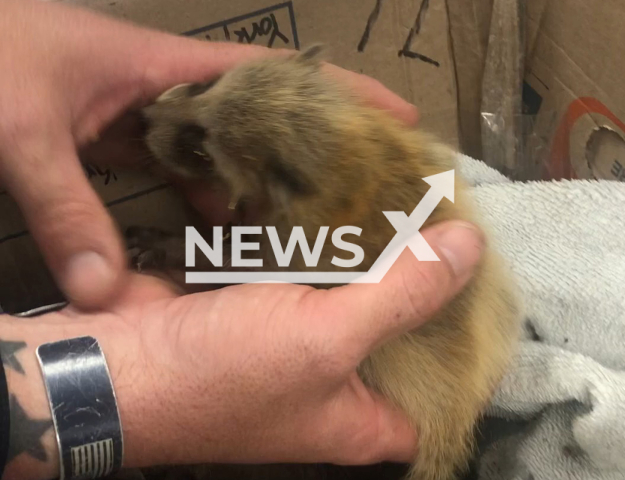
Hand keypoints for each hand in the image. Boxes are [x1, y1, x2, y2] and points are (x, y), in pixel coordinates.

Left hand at [0, 0, 418, 310]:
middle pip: (267, 119)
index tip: (397, 114)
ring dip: (265, 185)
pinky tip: (229, 237)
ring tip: (311, 226)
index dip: (340, 90)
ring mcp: (155, 116)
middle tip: (363, 192)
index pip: (276, 73)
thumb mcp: (22, 130)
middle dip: (315, 147)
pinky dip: (211, 199)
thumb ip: (64, 209)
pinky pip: (188, 170)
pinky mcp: (131, 137)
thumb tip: (101, 292)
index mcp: (170, 70)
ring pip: (230, 151)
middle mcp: (176, 92)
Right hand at [0, 222, 482, 479]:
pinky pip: (312, 269)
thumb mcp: (327, 339)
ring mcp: (300, 341)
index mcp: (365, 419)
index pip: (444, 383)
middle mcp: (337, 385)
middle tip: (456, 223)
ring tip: (416, 198)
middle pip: (401, 329)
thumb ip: (403, 295)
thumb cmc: (224, 373)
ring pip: (355, 292)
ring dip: (377, 250)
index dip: (471, 339)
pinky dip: (328, 237)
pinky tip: (351, 194)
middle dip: (425, 280)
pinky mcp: (267, 306)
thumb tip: (472, 249)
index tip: (492, 284)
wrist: (113, 362)